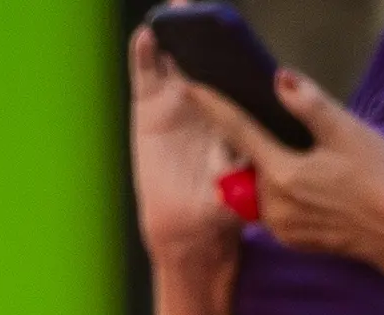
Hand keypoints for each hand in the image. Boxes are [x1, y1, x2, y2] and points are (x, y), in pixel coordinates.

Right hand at [130, 29, 240, 261]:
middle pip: (207, 56)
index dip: (235, 51)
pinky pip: (146, 72)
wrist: (189, 225)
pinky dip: (144, 53)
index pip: (236, 73)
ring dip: (175, 32)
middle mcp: (207, 100)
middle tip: (201, 10)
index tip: (235, 33)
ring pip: (175, 56)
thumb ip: (235, 165)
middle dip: (205, 32)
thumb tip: (235, 149)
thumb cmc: (223, 205)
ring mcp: (177, 99)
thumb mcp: (239, 183)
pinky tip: (147, 36)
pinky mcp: (150, 105)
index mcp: (234, 113)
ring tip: (175, 11)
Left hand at [183, 69, 383, 289]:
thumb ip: (309, 105)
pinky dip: (277, 190)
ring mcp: (284, 229)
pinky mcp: (296, 242)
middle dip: (243, 143)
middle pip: (243, 164)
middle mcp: (275, 206)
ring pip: (256, 189)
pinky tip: (302, 179)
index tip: (192, 88)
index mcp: (283, 174)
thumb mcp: (349, 133)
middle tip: (257, 122)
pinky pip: (273, 210)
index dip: (213, 106)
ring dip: (261, 168)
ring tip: (285, 150)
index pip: (237, 132)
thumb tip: (280, 81)